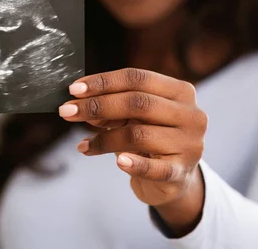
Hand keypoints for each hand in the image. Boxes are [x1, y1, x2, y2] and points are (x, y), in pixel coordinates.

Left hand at [59, 68, 207, 232]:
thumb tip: (80, 102)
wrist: (174, 179)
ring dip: (103, 139)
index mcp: (180, 91)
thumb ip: (113, 107)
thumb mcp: (134, 117)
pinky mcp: (182, 173)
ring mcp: (190, 144)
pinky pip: (155, 168)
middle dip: (96, 105)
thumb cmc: (151, 137)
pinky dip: (134, 164)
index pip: (137, 78)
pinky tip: (118, 162)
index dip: (103, 81)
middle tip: (66, 111)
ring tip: (83, 145)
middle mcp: (191, 115)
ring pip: (138, 134)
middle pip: (138, 102)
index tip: (74, 89)